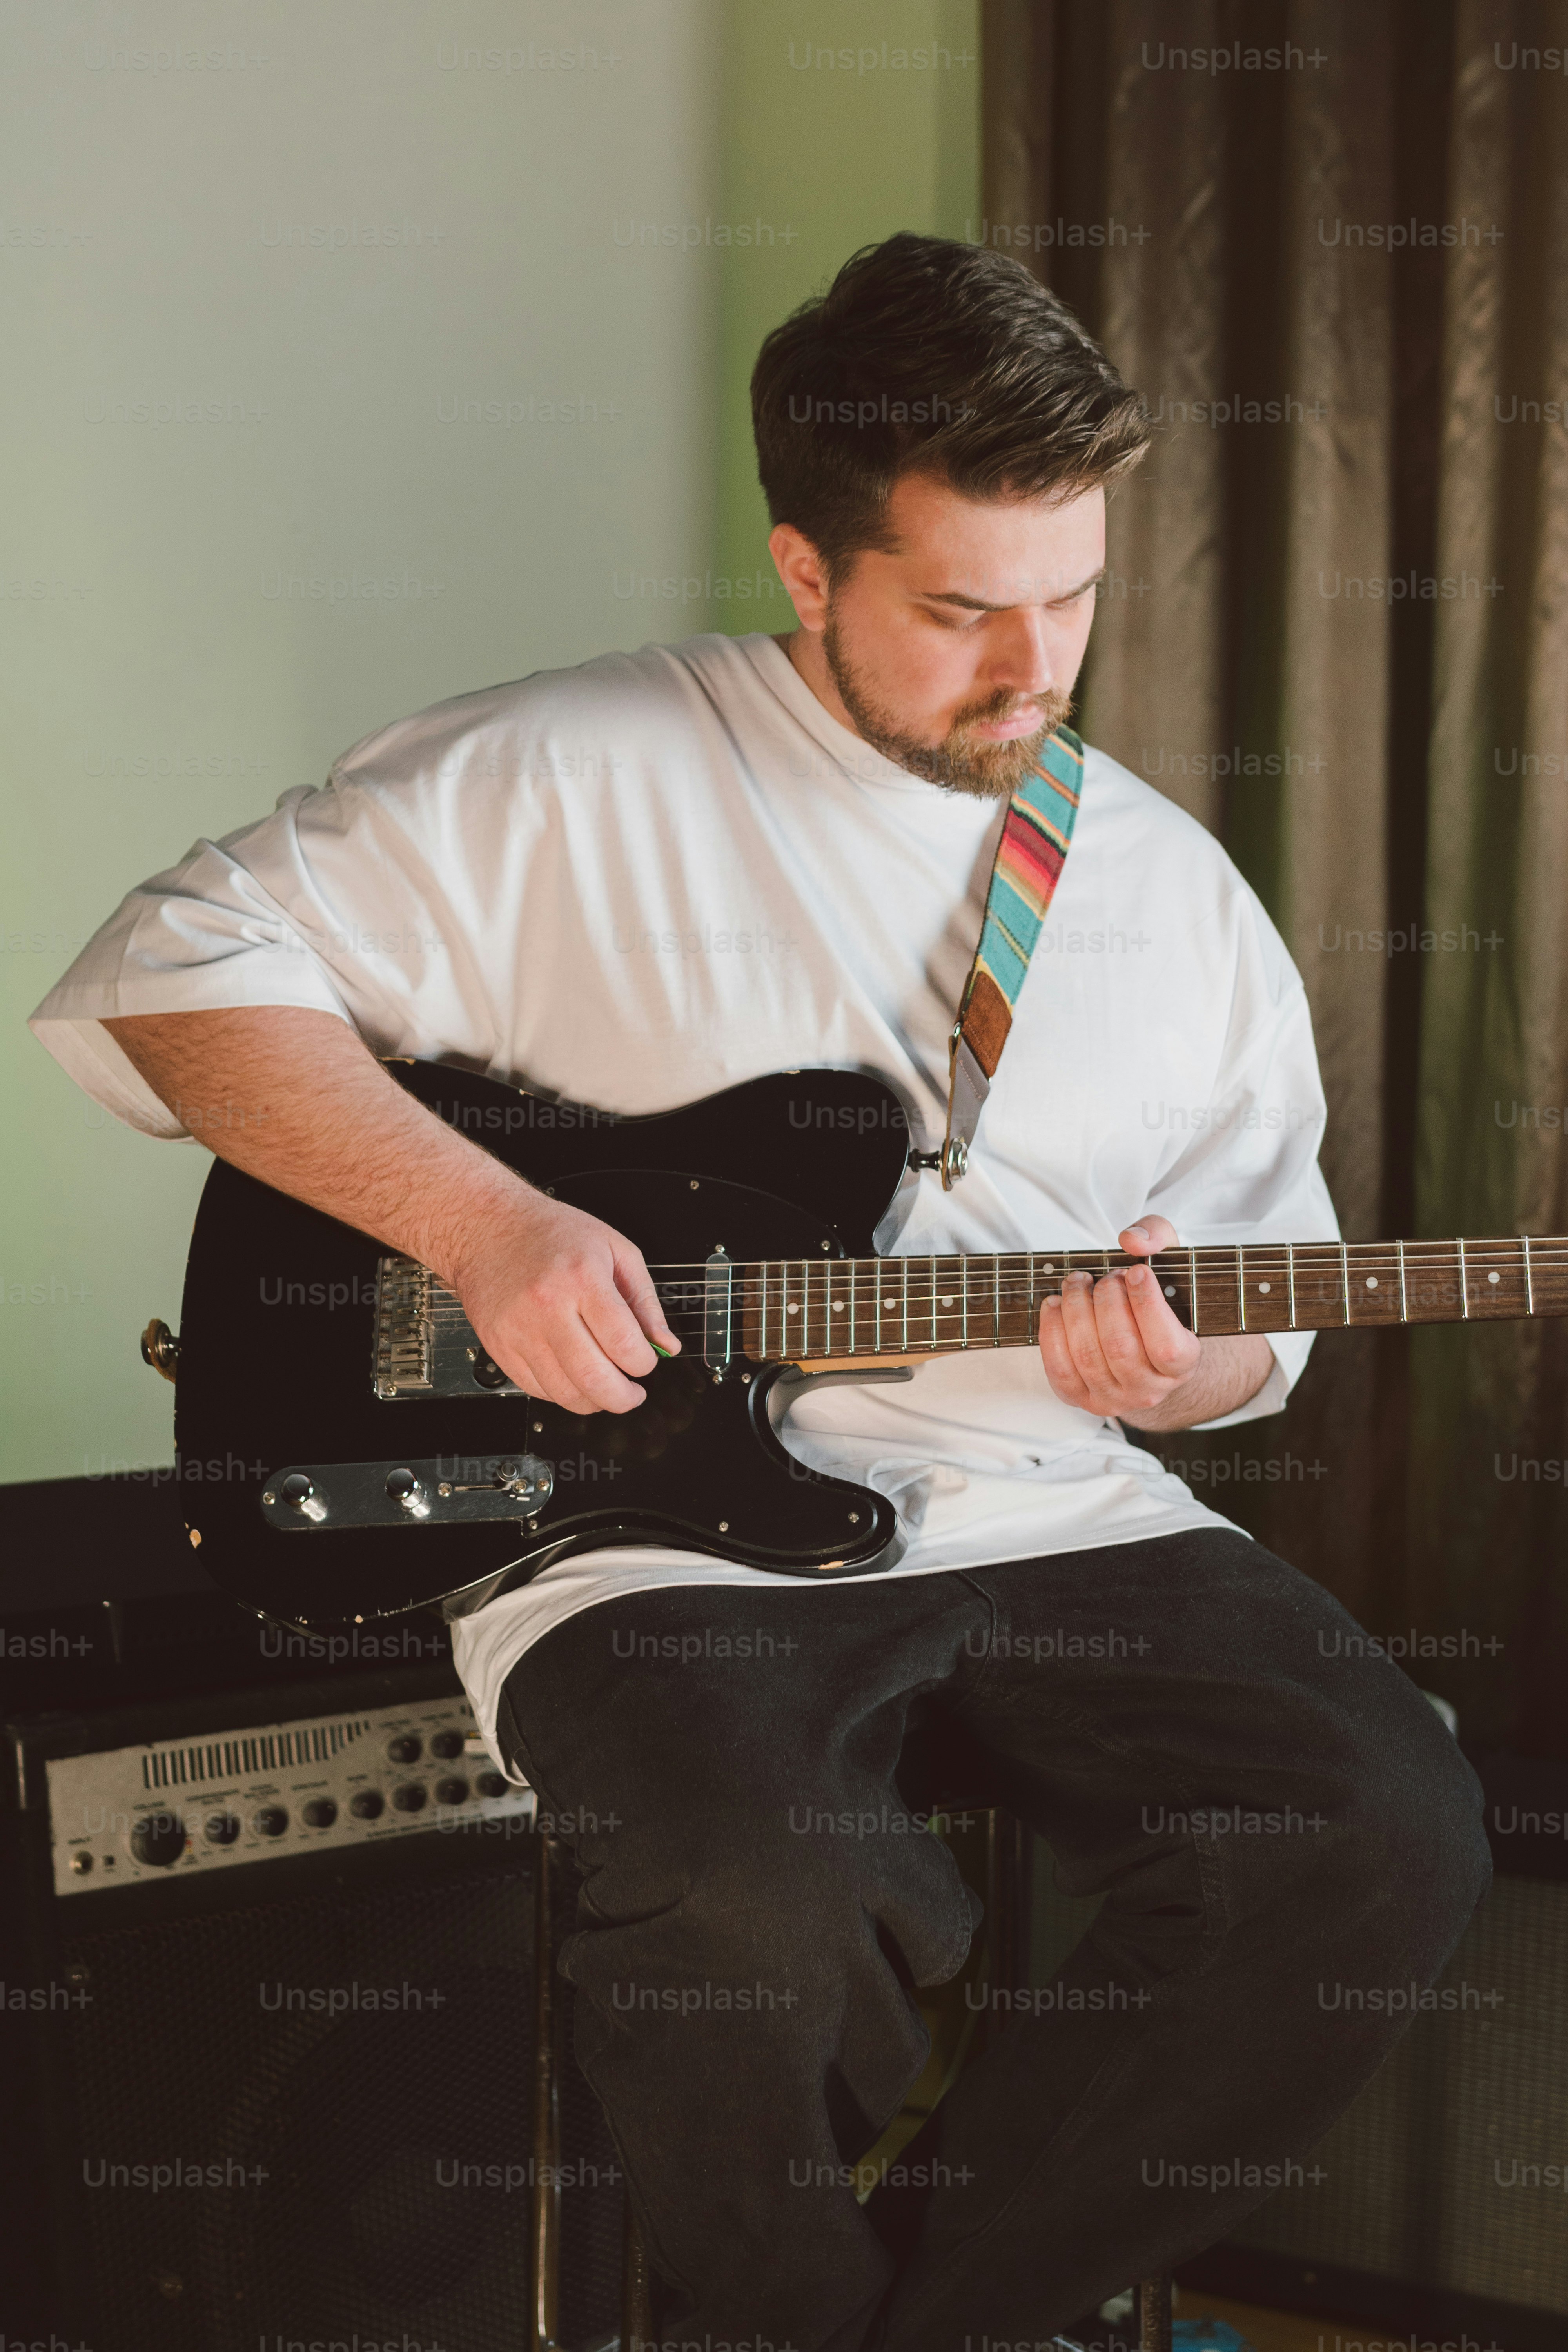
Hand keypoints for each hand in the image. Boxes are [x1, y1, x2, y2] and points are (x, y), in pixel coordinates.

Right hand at [449, 1189, 679, 1414]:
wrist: (488, 1228)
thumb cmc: (552, 1233)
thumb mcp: (615, 1250)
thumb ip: (645, 1300)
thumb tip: (666, 1345)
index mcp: (582, 1278)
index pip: (623, 1343)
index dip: (644, 1363)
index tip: (645, 1361)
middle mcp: (547, 1306)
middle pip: (593, 1378)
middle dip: (623, 1398)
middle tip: (632, 1394)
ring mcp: (519, 1330)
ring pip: (564, 1393)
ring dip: (594, 1401)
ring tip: (605, 1387)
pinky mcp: (499, 1346)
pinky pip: (536, 1389)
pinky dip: (562, 1393)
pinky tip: (573, 1377)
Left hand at [1038, 1214, 1201, 1419]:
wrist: (1142, 1346)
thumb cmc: (1156, 1300)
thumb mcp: (1169, 1262)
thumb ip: (1159, 1238)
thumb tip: (1131, 1241)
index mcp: (1183, 1363)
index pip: (1165, 1345)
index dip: (1147, 1306)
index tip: (1135, 1271)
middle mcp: (1150, 1389)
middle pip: (1120, 1347)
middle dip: (1106, 1300)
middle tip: (1106, 1277)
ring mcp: (1113, 1399)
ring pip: (1087, 1356)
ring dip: (1075, 1309)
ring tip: (1077, 1283)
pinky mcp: (1079, 1398)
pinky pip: (1059, 1368)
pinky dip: (1051, 1331)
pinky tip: (1055, 1304)